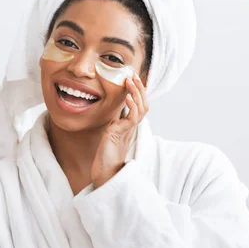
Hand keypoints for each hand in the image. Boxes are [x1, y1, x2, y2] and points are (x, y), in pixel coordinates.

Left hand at [91, 73, 148, 187]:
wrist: (104, 173)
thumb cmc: (105, 156)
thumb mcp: (109, 134)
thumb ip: (114, 123)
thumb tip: (114, 112)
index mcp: (129, 126)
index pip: (139, 105)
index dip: (138, 92)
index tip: (132, 78)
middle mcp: (132, 128)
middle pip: (144, 104)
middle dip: (140, 88)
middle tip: (134, 75)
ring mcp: (128, 131)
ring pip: (141, 108)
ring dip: (136, 93)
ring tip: (130, 81)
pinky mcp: (122, 134)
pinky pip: (132, 118)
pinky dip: (131, 106)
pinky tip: (127, 97)